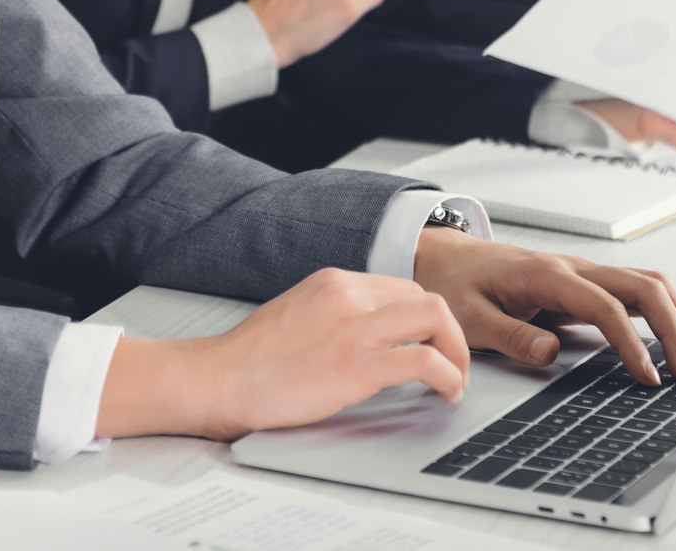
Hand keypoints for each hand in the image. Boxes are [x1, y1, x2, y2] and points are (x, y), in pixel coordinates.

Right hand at [96, 267, 469, 441]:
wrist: (217, 380)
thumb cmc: (250, 361)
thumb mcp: (297, 316)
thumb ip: (334, 315)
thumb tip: (369, 335)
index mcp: (332, 282)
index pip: (402, 288)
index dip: (426, 319)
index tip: (433, 344)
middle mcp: (347, 294)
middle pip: (427, 298)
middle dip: (451, 333)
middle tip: (453, 365)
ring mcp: (354, 327)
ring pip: (436, 318)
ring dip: (458, 352)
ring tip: (455, 381)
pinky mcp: (357, 364)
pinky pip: (426, 360)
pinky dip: (448, 376)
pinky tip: (445, 393)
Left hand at [413, 228, 675, 385]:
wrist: (446, 257)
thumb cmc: (456, 284)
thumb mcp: (467, 315)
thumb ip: (508, 334)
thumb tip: (550, 353)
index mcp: (546, 275)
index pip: (605, 306)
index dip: (632, 342)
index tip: (647, 377)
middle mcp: (574, 268)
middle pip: (642, 285)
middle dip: (673, 327)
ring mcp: (585, 273)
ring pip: (648, 284)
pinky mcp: (588, 285)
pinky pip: (639, 292)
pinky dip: (670, 312)